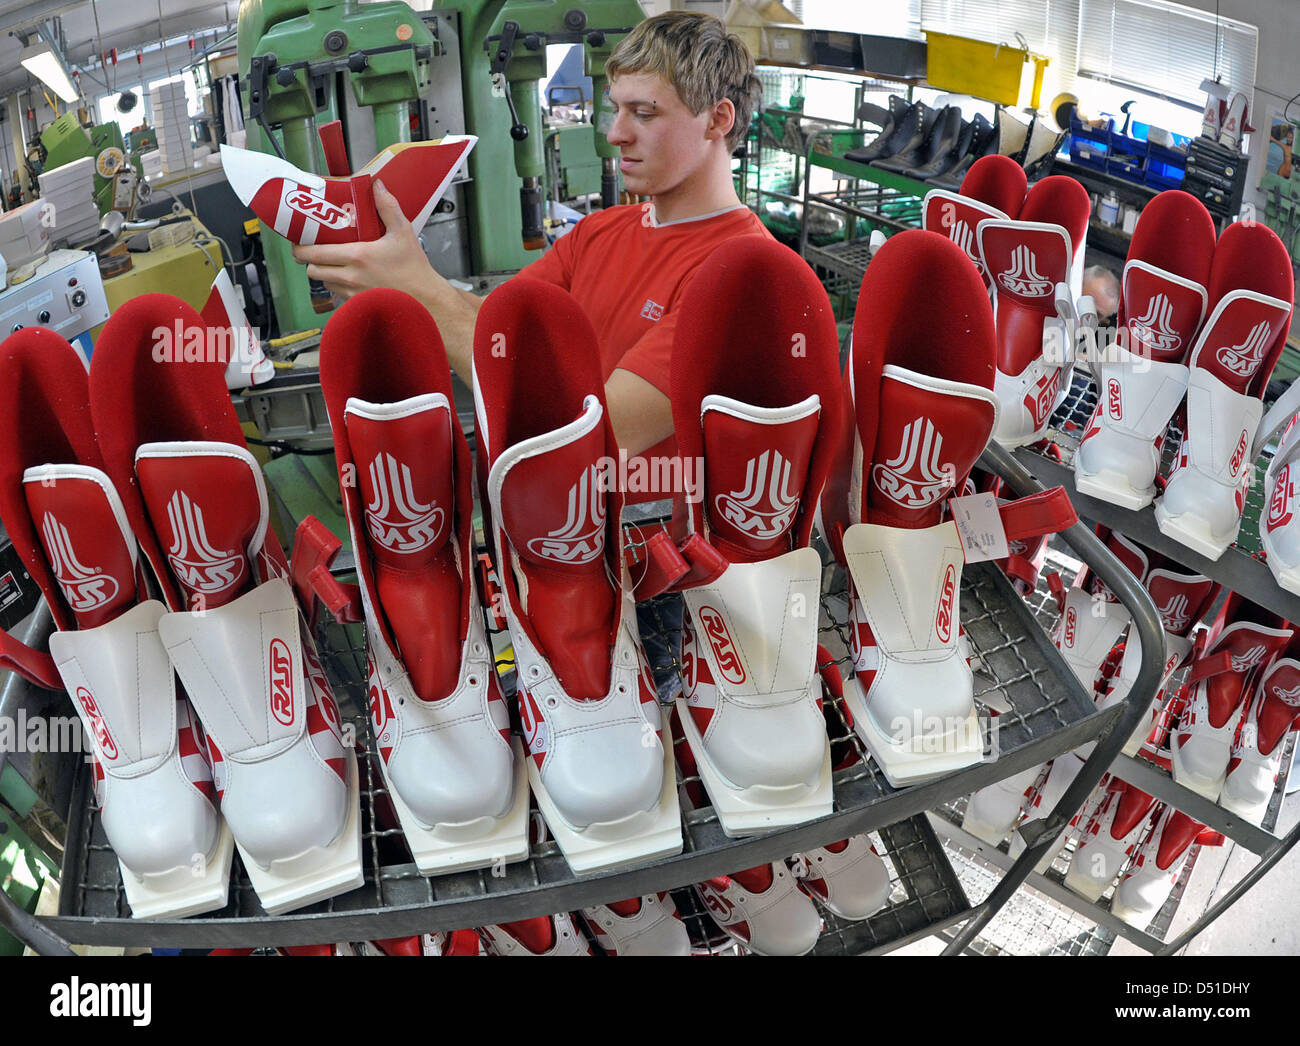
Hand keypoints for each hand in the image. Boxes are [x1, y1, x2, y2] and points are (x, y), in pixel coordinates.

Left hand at [291, 179, 436, 302]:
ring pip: (324, 282)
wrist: (425, 299)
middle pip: (313, 270)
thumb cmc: (414, 269)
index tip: (298, 241)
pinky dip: (337, 284)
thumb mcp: (404, 232)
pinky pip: (337, 294)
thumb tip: (376, 186)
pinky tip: (348, 276)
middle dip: (309, 260)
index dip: (300, 248)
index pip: (314, 254)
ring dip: (324, 272)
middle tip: (313, 250)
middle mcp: (351, 276)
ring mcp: (353, 293)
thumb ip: (388, 207)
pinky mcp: (357, 304)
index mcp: (358, 256)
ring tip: (332, 262)